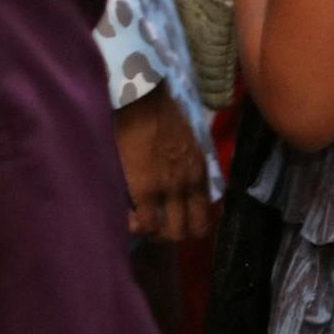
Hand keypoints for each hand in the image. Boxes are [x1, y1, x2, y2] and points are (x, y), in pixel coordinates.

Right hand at [115, 87, 211, 242]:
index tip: (176, 221)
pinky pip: (145, 222)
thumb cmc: (158, 111)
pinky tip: (127, 220)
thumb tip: (179, 179)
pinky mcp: (144, 189)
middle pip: (192, 229)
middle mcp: (189, 186)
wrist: (141, 100)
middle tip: (157, 227)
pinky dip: (137, 227)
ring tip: (140, 224)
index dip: (192, 225)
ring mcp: (168, 190)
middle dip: (175, 234)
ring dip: (156, 233)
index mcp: (200, 173)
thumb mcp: (187, 141)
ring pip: (170, 232)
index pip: (206, 215)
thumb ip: (187, 164)